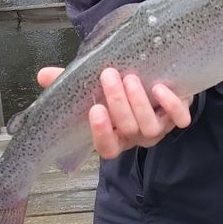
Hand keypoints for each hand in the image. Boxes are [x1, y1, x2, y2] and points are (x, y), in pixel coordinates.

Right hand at [36, 65, 192, 158]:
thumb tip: (43, 75)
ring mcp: (159, 128)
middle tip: (109, 76)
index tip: (94, 110)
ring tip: (130, 78)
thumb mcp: (93, 86)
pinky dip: (170, 105)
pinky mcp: (178, 115)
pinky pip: (179, 119)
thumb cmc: (120, 88)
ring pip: (151, 128)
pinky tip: (160, 88)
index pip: (106, 148)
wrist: (157, 78)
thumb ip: (68, 82)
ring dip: (139, 103)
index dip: (101, 134)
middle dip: (118, 104)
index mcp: (115, 135)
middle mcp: (137, 136)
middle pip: (128, 130)